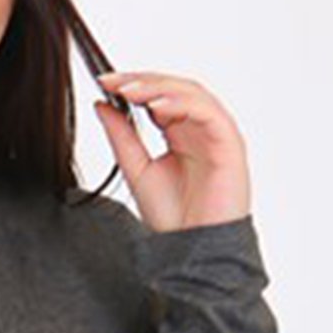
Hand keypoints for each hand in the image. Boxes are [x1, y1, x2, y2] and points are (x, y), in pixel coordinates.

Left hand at [93, 69, 251, 230]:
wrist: (192, 250)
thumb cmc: (173, 218)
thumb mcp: (136, 169)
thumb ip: (121, 136)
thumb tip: (102, 104)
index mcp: (180, 133)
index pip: (158, 96)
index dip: (132, 85)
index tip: (104, 82)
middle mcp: (199, 129)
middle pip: (175, 88)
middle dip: (143, 81)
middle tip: (114, 82)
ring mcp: (217, 134)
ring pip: (192, 93)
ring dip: (159, 87)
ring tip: (130, 91)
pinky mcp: (230, 143)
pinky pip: (209, 112)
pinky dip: (182, 104)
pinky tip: (156, 107)